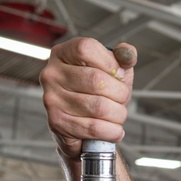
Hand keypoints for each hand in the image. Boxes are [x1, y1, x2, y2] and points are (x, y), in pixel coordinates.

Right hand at [39, 37, 137, 160]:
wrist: (81, 126)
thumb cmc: (96, 93)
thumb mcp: (111, 69)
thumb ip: (122, 57)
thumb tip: (128, 55)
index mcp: (63, 53)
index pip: (87, 49)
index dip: (111, 63)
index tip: (120, 75)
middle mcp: (52, 74)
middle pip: (96, 80)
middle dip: (120, 93)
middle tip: (122, 100)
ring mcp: (51, 99)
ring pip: (99, 106)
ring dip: (118, 114)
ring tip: (118, 115)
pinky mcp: (57, 122)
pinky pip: (94, 127)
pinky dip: (112, 131)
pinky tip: (114, 130)